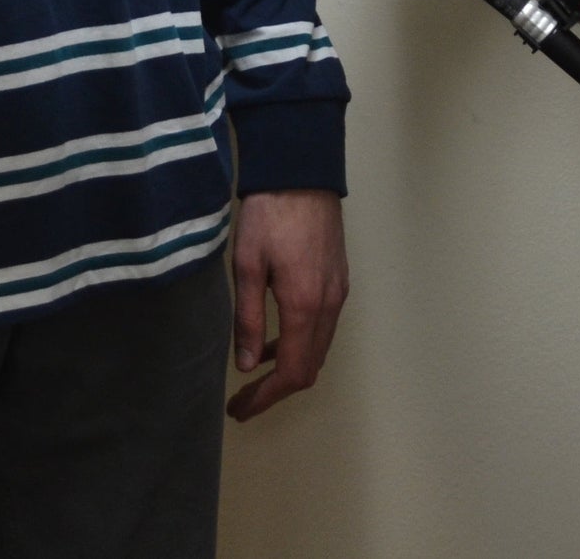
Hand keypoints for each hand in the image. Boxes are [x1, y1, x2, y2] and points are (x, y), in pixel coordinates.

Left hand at [227, 189, 348, 421]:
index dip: (267, 398)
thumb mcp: (247, 266)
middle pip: (311, 367)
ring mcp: (339, 290)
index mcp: (305, 305)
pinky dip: (302, 342)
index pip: (293, 373)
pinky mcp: (339, 277)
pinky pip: (324, 325)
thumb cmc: (269, 214)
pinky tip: (277, 335)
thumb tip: (248, 366)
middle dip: (278, 389)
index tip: (240, 408)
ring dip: (291, 366)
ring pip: (320, 347)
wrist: (303, 170)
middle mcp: (330, 304)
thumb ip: (248, 320)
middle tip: (243, 398)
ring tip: (255, 369)